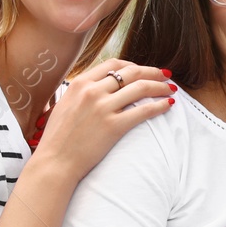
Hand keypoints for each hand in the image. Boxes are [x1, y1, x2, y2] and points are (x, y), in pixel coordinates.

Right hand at [34, 60, 173, 181]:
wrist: (55, 162)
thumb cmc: (58, 138)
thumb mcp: (65, 104)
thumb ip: (82, 92)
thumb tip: (100, 86)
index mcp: (80, 83)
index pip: (113, 64)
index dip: (133, 65)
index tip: (143, 70)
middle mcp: (92, 91)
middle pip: (131, 72)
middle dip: (152, 72)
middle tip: (165, 75)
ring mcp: (103, 108)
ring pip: (141, 88)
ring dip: (160, 86)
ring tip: (171, 89)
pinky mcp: (114, 126)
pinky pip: (143, 110)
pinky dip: (159, 106)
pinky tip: (167, 105)